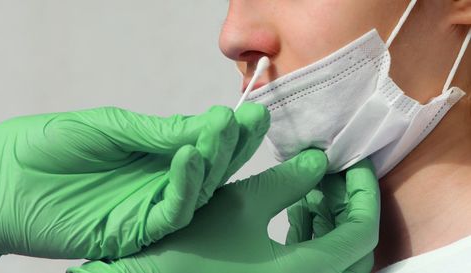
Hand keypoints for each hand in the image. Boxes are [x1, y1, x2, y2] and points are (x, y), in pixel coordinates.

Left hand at [0, 103, 268, 261]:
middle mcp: (159, 181)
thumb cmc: (49, 146)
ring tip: (224, 128)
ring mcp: (150, 207)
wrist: (3, 179)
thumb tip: (206, 123)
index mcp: (154, 154)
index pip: (200, 142)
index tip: (245, 110)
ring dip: (215, 159)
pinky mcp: (137, 231)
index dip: (224, 129)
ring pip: (199, 190)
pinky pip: (172, 211)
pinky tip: (190, 155)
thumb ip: (158, 131)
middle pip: (209, 167)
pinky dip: (186, 184)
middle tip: (252, 119)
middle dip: (233, 144)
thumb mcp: (110, 126)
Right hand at [66, 149, 375, 272]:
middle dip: (349, 206)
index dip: (364, 192)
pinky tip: (295, 210)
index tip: (354, 162)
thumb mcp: (241, 205)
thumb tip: (319, 161)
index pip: (362, 232)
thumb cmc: (191, 247)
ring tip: (313, 186)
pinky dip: (312, 238)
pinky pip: (312, 266)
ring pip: (335, 260)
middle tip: (333, 173)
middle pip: (355, 250)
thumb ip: (287, 180)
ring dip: (331, 222)